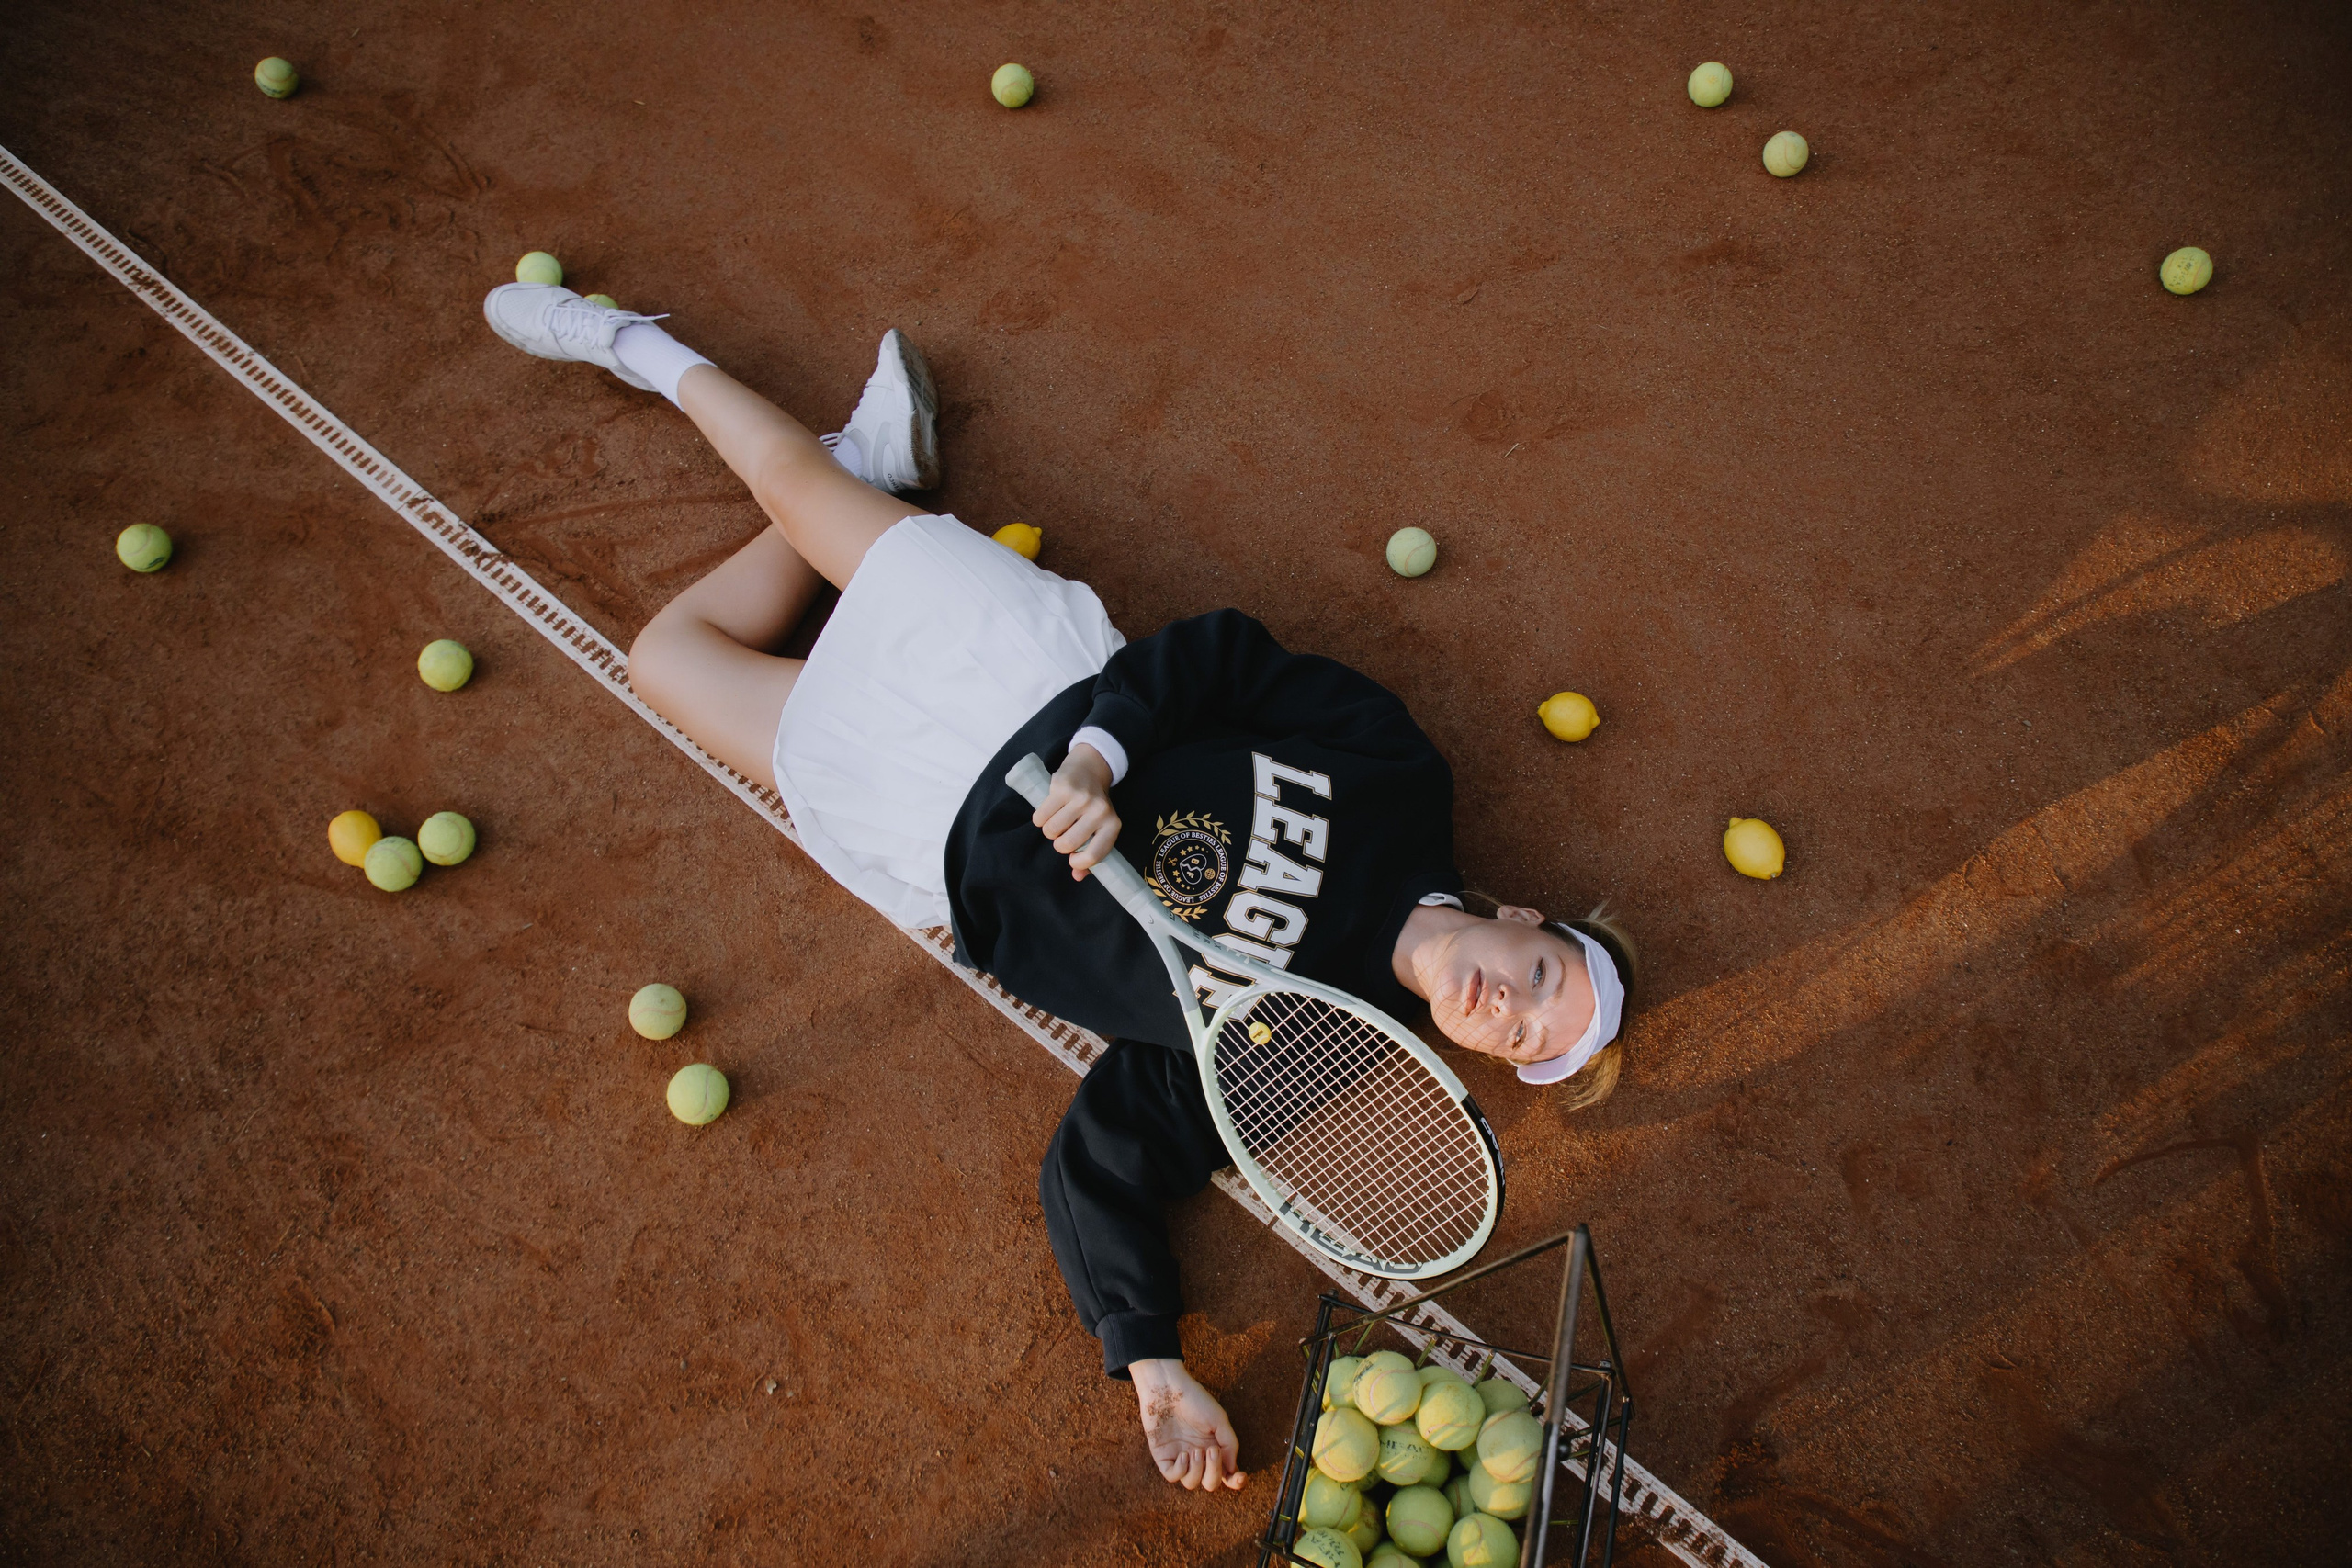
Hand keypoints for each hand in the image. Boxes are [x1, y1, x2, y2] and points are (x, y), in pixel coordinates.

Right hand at [1033, 743, 1121, 881]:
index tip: (1073, 857)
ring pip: (1051, 831)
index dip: (1078, 862)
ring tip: (1057, 820)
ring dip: (1049, 830)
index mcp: (1113, 825)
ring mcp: (1081, 798)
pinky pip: (1040, 817)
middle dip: (1059, 844)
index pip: (1094, 855)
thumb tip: (1077, 876)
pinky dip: (1039, 819)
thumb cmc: (1092, 807)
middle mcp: (1100, 811)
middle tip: (1063, 833)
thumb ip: (1090, 855)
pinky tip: (1048, 811)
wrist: (1089, 770)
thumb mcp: (1099, 829)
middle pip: (1067, 844)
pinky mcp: (1063, 788)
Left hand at [1129, 1358, 1245, 1491]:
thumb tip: (1233, 1470)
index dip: (1235, 1482)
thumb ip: (1229, 1444)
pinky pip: (1173, 1476)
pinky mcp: (1163, 1457)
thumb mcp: (1219, 1420)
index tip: (1241, 1477)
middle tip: (1212, 1450)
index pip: (1227, 1474)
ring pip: (1191, 1483)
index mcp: (1214, 1448)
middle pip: (1210, 1482)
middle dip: (1214, 1473)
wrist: (1168, 1388)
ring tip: (1195, 1449)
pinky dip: (1180, 1470)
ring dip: (1197, 1470)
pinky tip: (1183, 1454)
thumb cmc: (1196, 1400)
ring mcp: (1180, 1458)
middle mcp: (1198, 1457)